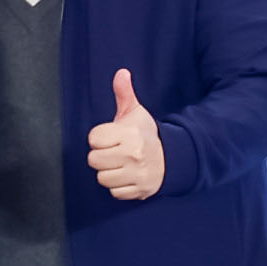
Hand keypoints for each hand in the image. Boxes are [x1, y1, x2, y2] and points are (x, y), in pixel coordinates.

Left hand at [89, 70, 167, 200]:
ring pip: (102, 178)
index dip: (99, 138)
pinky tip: (126, 176)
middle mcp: (133, 154)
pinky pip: (115, 192)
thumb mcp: (136, 113)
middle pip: (94, 160)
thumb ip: (124, 93)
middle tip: (113, 152)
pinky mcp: (140, 190)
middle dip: (101, 156)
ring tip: (119, 165)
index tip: (110, 138)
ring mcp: (137, 174)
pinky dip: (118, 186)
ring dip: (108, 173)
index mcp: (129, 134)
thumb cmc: (146, 135)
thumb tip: (121, 73)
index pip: (94, 138)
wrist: (172, 158)